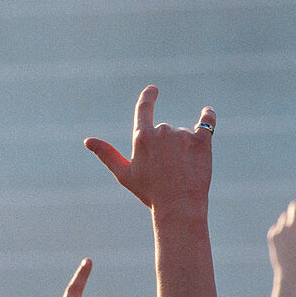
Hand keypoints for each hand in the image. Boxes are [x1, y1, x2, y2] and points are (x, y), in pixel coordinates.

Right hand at [84, 86, 213, 213]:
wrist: (179, 207)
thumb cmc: (150, 193)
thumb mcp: (124, 174)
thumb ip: (107, 154)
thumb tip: (87, 141)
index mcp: (142, 137)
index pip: (143, 109)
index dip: (148, 97)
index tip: (152, 89)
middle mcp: (162, 131)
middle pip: (164, 130)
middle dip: (166, 146)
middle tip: (167, 171)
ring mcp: (183, 135)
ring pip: (183, 135)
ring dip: (183, 148)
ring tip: (182, 172)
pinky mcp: (203, 141)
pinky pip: (207, 122)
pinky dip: (207, 117)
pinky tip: (207, 112)